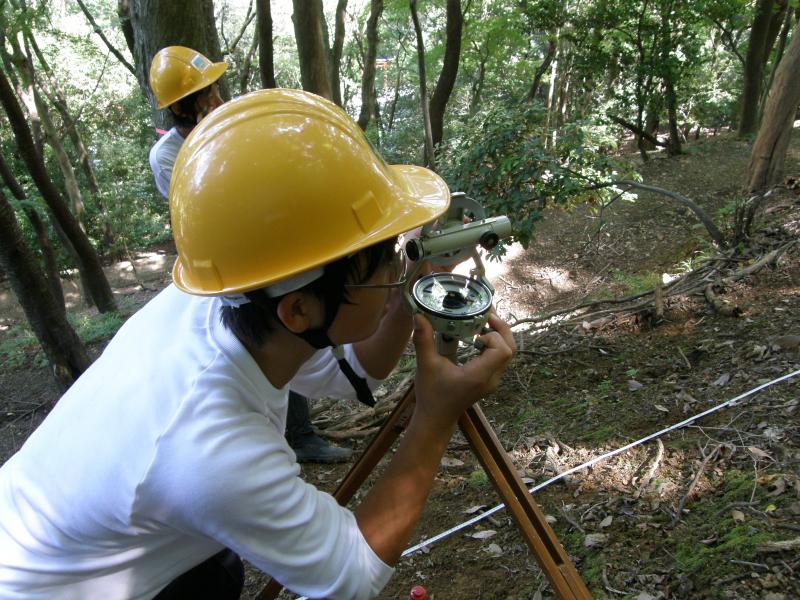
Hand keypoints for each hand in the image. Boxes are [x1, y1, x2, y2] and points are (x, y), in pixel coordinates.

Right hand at [411, 313, 514, 429]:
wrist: (436, 418)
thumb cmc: (431, 394)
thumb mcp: (426, 365)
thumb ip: (423, 340)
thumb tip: (418, 315)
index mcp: (479, 376)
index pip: (502, 351)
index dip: (493, 336)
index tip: (475, 331)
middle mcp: (491, 379)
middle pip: (510, 350)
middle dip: (501, 330)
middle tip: (486, 316)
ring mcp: (492, 381)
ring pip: (507, 354)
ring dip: (498, 337)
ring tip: (482, 323)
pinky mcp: (489, 380)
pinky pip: (500, 358)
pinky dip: (494, 345)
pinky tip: (478, 337)